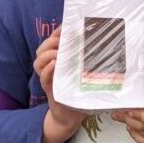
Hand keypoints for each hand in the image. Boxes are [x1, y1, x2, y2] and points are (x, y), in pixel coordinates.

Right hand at [33, 26, 84, 142]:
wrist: (72, 116)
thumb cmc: (80, 91)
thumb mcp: (85, 72)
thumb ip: (88, 58)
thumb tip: (105, 40)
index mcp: (59, 60)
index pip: (52, 41)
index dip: (56, 32)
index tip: (66, 26)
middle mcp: (51, 67)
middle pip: (42, 48)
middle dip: (51, 41)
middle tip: (62, 40)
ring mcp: (49, 78)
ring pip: (38, 61)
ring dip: (48, 54)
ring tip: (58, 53)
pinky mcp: (49, 89)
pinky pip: (44, 78)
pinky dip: (47, 70)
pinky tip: (54, 64)